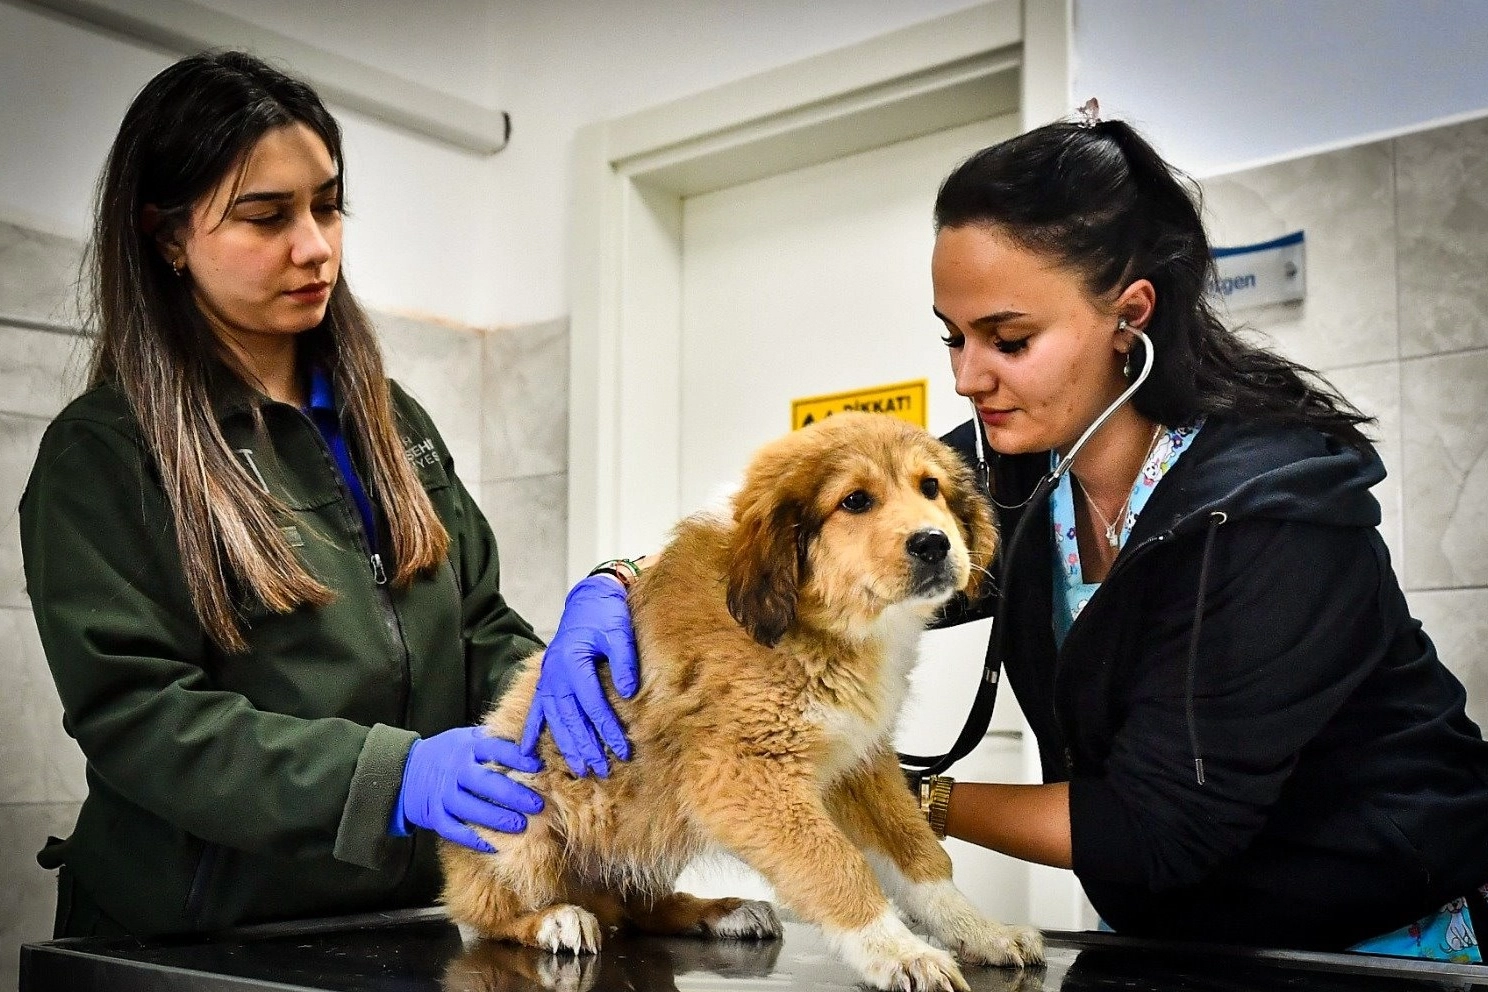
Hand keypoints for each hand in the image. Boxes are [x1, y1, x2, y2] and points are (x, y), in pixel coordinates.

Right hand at [393, 727, 543, 852]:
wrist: (408, 770)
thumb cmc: (450, 753)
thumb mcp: (468, 738)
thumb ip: (494, 741)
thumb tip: (531, 741)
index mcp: (467, 748)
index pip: (494, 749)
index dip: (517, 757)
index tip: (538, 766)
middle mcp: (455, 770)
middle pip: (484, 782)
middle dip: (512, 794)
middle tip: (536, 804)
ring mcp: (443, 794)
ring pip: (470, 808)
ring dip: (496, 818)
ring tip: (521, 826)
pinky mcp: (435, 815)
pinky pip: (453, 830)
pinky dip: (472, 839)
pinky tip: (493, 845)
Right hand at [520, 575, 638, 777]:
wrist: (589, 599)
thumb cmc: (606, 615)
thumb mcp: (620, 632)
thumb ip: (624, 661)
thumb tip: (628, 692)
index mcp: (573, 661)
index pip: (592, 704)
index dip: (608, 729)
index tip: (624, 750)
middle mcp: (555, 673)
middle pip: (571, 718)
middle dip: (587, 747)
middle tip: (601, 771)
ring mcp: (548, 678)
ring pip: (554, 720)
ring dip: (566, 746)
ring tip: (579, 769)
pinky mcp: (547, 680)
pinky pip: (537, 710)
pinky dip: (531, 732)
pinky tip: (527, 754)